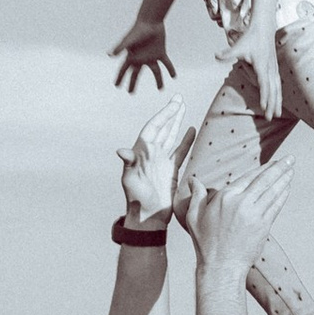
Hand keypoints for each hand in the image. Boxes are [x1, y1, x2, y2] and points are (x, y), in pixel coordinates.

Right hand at [112, 18, 174, 93]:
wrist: (151, 21)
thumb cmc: (138, 30)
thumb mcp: (129, 40)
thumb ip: (120, 47)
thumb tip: (110, 55)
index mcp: (132, 56)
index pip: (124, 70)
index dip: (120, 78)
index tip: (116, 86)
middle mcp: (141, 58)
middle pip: (136, 74)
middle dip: (132, 83)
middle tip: (130, 92)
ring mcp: (151, 56)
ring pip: (155, 72)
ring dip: (158, 80)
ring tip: (160, 89)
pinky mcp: (160, 52)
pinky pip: (166, 63)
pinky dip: (170, 69)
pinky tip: (174, 76)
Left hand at [117, 101, 189, 231]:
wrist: (148, 216)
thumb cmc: (136, 199)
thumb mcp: (130, 180)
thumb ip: (128, 164)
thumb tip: (121, 150)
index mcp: (142, 151)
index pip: (154, 127)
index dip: (163, 115)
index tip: (173, 103)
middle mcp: (152, 153)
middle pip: (163, 127)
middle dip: (171, 113)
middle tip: (179, 98)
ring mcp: (162, 161)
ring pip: (172, 136)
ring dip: (177, 122)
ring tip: (183, 107)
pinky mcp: (172, 169)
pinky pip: (181, 151)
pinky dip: (186, 141)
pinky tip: (192, 130)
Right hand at [192, 160, 289, 280]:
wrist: (221, 266)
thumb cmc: (206, 243)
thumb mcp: (194, 216)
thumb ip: (197, 195)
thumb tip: (193, 180)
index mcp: (225, 197)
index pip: (248, 177)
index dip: (262, 168)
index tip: (272, 162)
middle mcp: (241, 202)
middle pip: (264, 180)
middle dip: (280, 168)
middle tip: (291, 159)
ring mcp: (254, 214)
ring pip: (273, 192)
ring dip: (284, 179)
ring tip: (292, 170)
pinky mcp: (264, 226)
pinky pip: (276, 206)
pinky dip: (283, 195)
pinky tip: (287, 188)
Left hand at [234, 13, 281, 117]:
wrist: (264, 28)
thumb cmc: (251, 37)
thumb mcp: (238, 46)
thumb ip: (227, 54)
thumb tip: (216, 56)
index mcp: (262, 65)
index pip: (264, 84)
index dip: (264, 96)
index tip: (263, 107)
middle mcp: (270, 68)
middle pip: (273, 90)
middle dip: (272, 104)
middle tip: (270, 117)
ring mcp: (274, 69)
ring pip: (278, 89)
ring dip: (277, 102)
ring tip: (277, 114)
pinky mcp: (275, 68)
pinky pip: (278, 85)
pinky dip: (279, 95)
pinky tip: (279, 102)